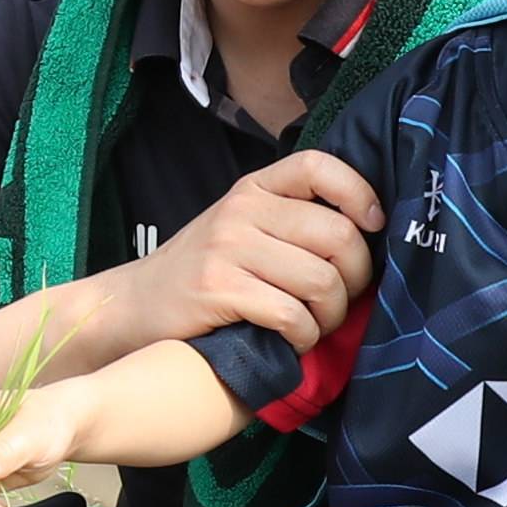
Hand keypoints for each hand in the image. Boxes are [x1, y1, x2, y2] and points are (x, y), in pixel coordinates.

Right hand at [93, 152, 379, 353]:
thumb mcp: (240, 228)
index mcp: (253, 189)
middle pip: (337, 235)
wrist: (133, 306)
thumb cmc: (202, 272)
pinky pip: (291, 315)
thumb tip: (368, 237)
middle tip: (343, 301)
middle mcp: (241, 210)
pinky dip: (303, 337)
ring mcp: (228, 248)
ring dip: (330, 316)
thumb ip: (289, 221)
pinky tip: (291, 340)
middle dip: (357, 278)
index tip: (373, 227)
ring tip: (315, 326)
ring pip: (321, 280)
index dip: (359, 193)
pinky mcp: (218, 289)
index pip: (319, 166)